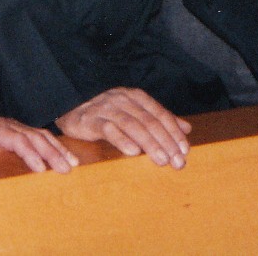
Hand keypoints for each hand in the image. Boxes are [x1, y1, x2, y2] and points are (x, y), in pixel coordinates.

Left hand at [0, 112, 76, 173]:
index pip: (15, 139)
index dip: (30, 153)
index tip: (41, 169)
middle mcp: (8, 124)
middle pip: (33, 136)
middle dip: (51, 152)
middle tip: (66, 169)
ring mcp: (16, 126)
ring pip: (41, 134)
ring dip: (58, 149)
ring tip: (72, 164)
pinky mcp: (22, 130)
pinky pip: (42, 136)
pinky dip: (56, 145)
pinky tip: (67, 156)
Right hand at [56, 88, 188, 167]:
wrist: (70, 108)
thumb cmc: (106, 112)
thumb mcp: (134, 112)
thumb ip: (159, 119)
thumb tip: (186, 128)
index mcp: (135, 97)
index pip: (159, 114)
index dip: (173, 132)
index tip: (185, 150)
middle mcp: (122, 100)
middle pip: (148, 121)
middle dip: (166, 142)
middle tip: (177, 161)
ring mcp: (106, 109)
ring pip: (132, 125)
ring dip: (149, 144)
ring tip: (161, 160)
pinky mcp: (90, 120)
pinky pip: (108, 129)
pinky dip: (122, 140)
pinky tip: (133, 152)